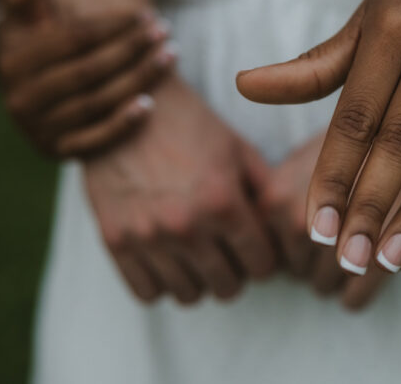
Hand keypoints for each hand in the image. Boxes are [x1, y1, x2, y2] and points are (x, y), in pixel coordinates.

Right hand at [0, 0, 174, 157]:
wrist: (26, 97)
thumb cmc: (38, 49)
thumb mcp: (25, 25)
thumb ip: (25, 4)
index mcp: (12, 63)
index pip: (73, 40)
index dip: (112, 26)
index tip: (145, 14)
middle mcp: (21, 100)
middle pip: (89, 70)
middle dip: (131, 48)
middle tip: (164, 31)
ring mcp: (38, 129)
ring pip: (97, 102)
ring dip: (138, 79)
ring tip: (169, 55)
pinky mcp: (57, 151)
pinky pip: (95, 140)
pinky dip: (123, 123)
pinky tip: (150, 104)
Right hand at [84, 76, 277, 303]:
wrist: (123, 105)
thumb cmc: (190, 125)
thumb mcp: (239, 150)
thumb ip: (265, 193)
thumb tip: (285, 229)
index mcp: (223, 202)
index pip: (261, 265)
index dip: (265, 258)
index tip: (258, 247)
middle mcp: (186, 226)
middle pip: (227, 287)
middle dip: (236, 272)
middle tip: (230, 253)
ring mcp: (147, 237)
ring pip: (189, 296)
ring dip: (200, 280)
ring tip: (199, 256)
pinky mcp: (115, 241)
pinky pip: (147, 292)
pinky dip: (163, 283)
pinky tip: (170, 260)